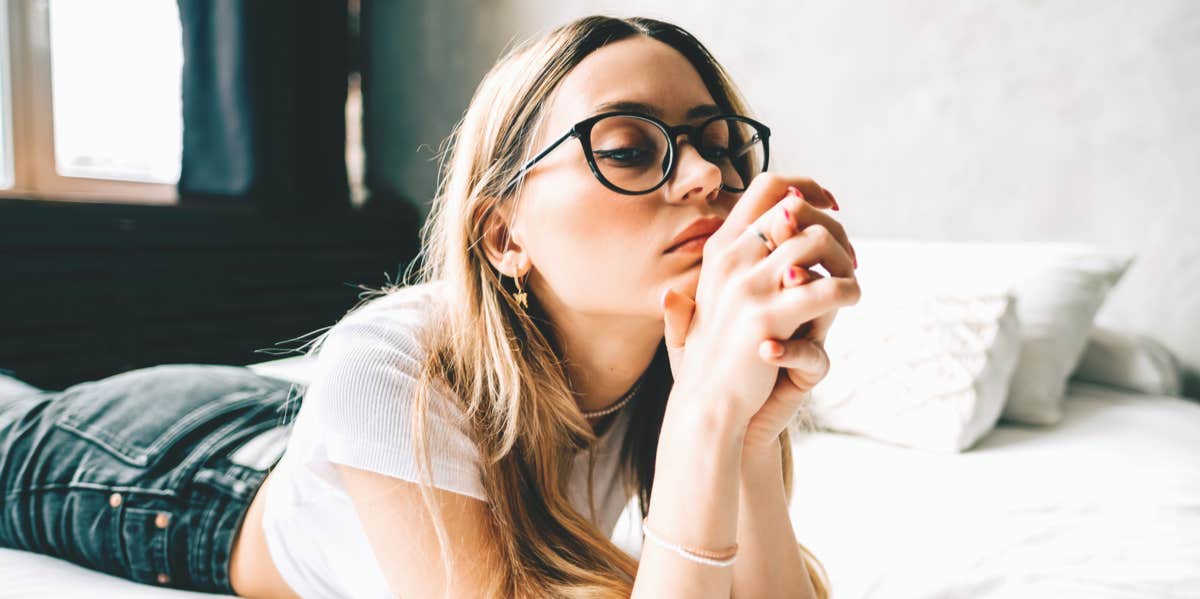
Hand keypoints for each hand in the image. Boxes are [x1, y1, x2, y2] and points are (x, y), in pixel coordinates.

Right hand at [659, 174, 859, 429]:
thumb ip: (743, 256)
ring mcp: (747, 288)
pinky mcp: (768, 319)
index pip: (767, 188)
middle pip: (799, 211)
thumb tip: (785, 214)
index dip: (807, 189)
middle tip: (850, 258)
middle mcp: (731, 260)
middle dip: (833, 230)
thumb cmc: (716, 353)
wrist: (706, 403)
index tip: (830, 205)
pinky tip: (851, 300)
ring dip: (844, 259)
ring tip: (852, 281)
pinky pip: (827, 288)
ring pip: (816, 242)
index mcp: (721, 250)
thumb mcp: (718, 294)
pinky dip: (849, 290)